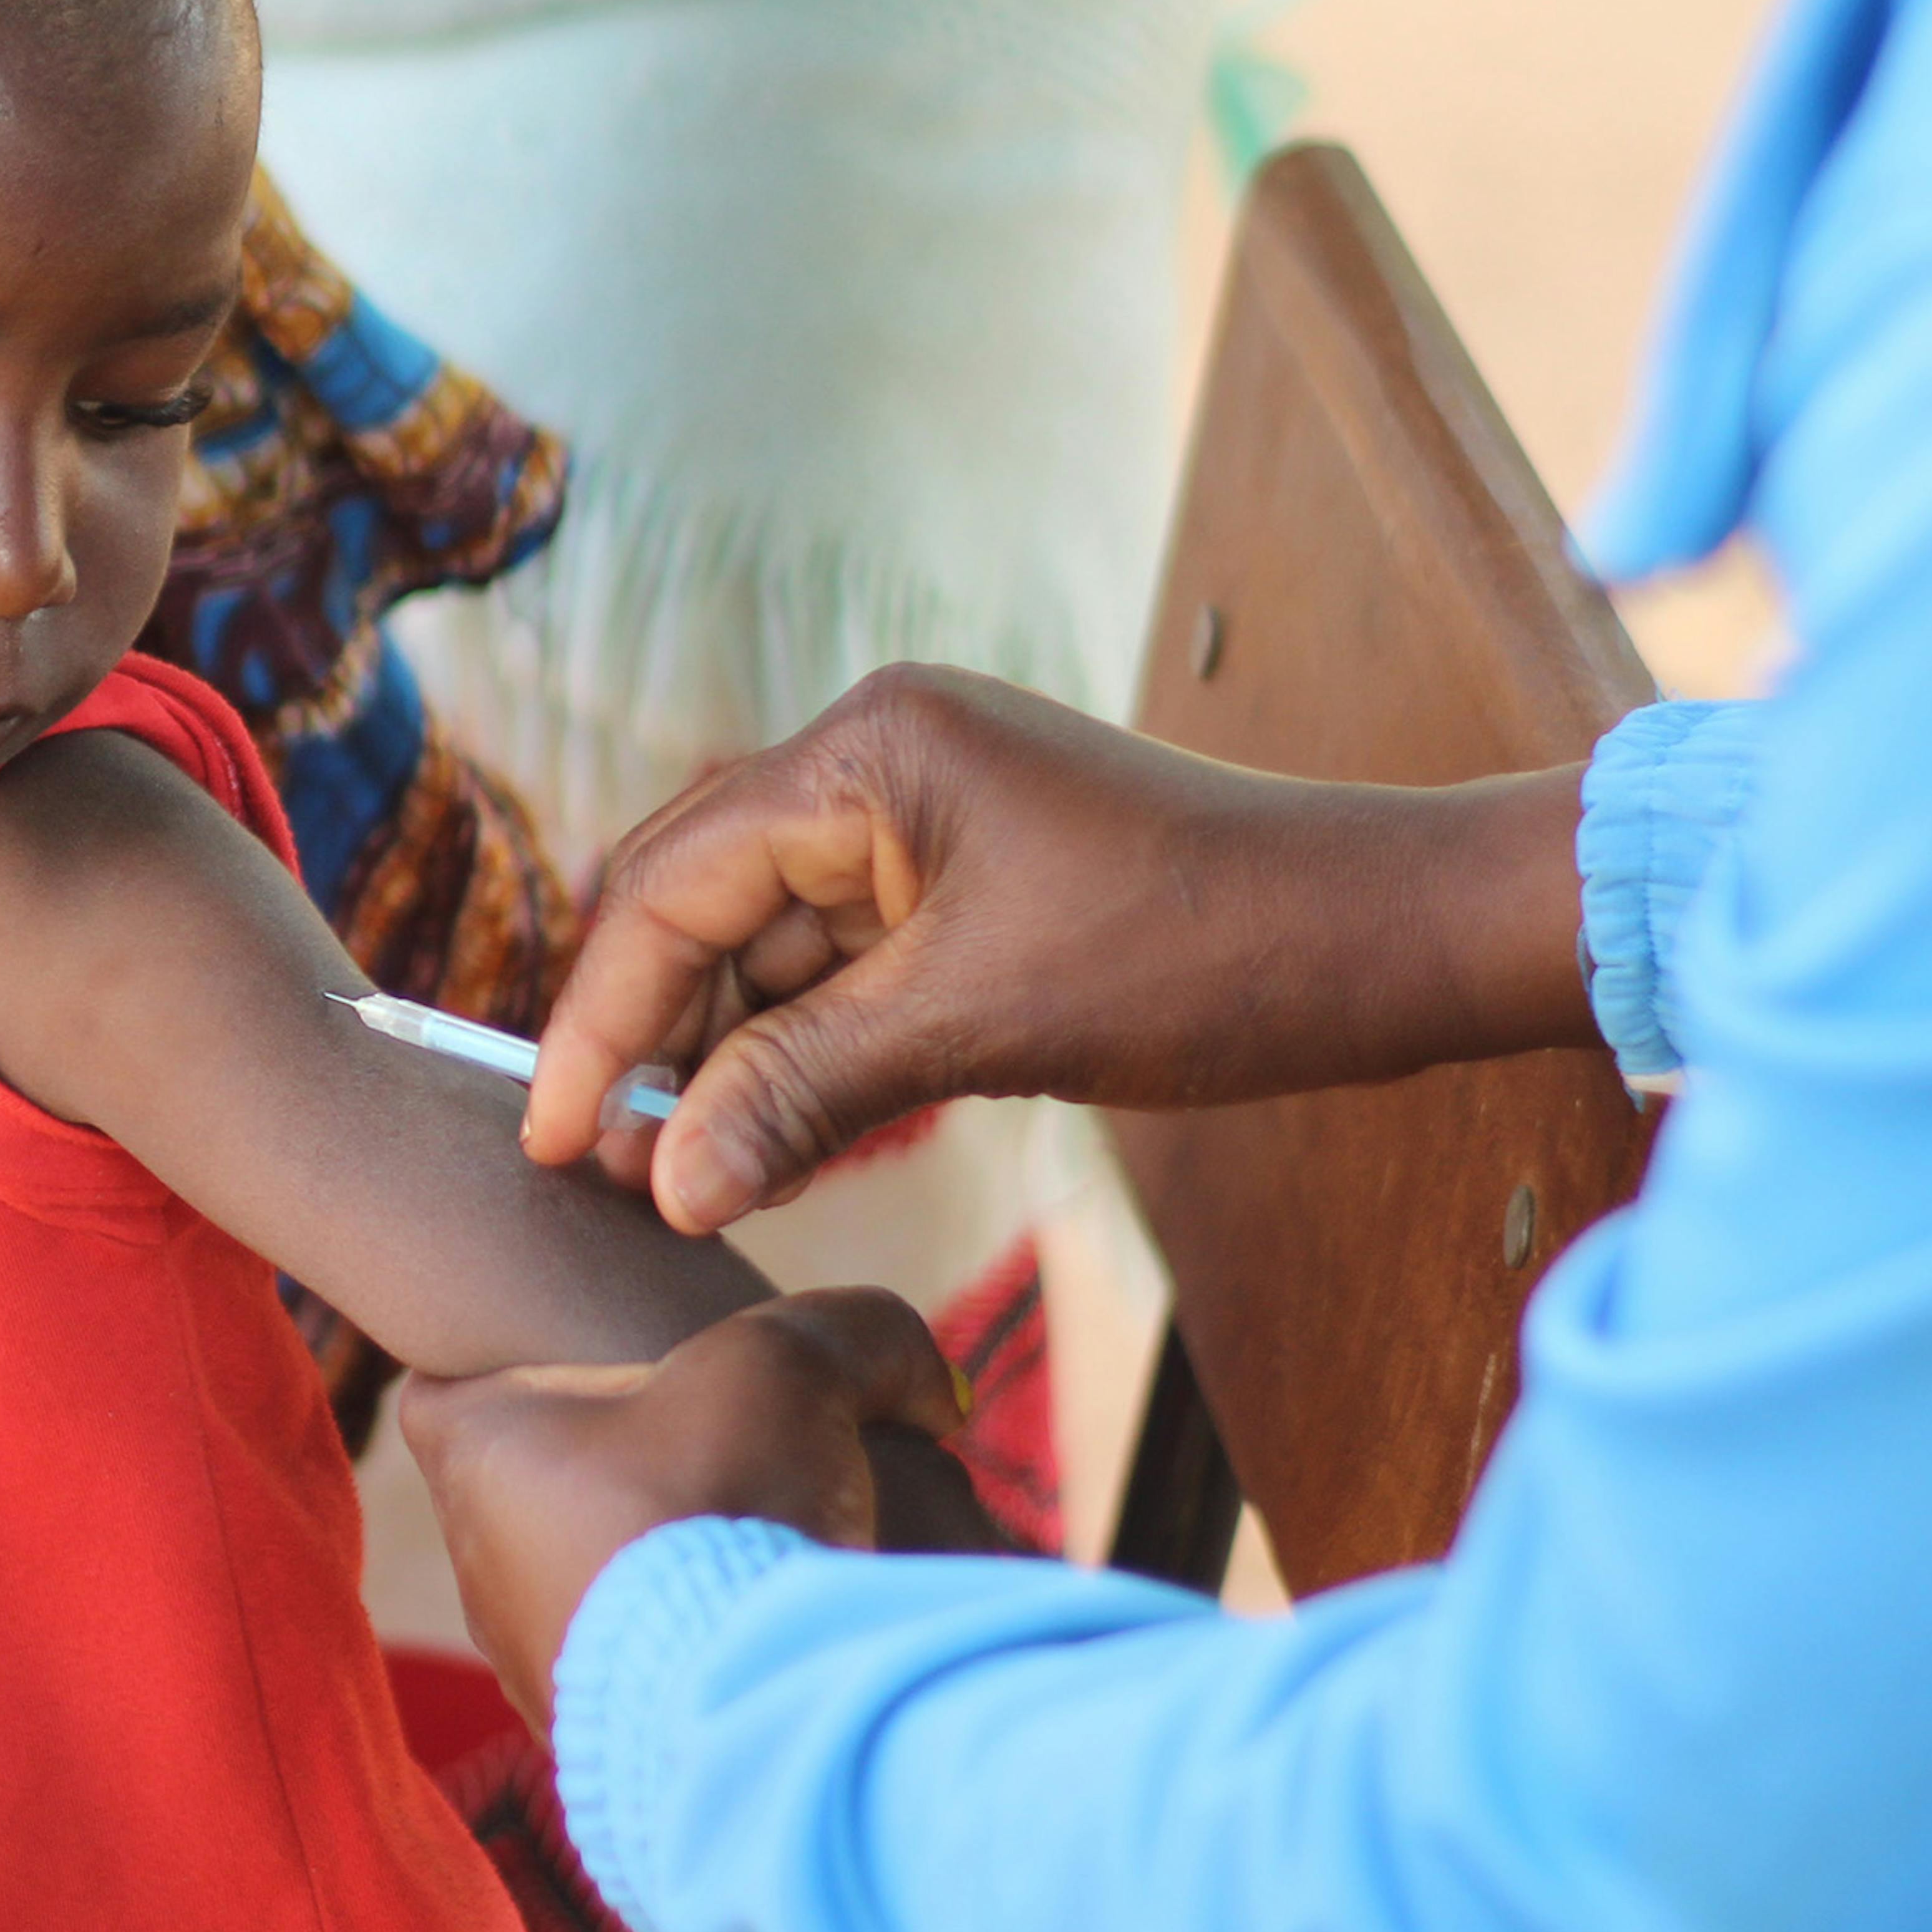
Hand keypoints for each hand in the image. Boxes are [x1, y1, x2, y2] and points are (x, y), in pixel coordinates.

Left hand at [397, 1288, 965, 1724]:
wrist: (746, 1706)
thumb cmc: (725, 1501)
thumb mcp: (790, 1360)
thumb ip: (858, 1333)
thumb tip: (926, 1389)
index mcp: (477, 1451)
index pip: (448, 1383)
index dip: (509, 1356)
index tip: (590, 1352)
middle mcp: (481, 1563)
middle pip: (546, 1478)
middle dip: (639, 1457)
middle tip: (733, 1442)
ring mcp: (537, 1662)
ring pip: (603, 1578)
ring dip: (683, 1554)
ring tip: (777, 1540)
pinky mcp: (605, 1742)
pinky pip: (652, 1667)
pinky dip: (710, 1639)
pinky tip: (779, 1629)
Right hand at [522, 666, 1594, 1231]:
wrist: (1381, 936)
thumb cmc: (1201, 949)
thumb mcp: (982, 1023)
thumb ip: (805, 1088)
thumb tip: (663, 1180)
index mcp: (869, 751)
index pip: (675, 882)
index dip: (600, 1016)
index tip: (550, 1139)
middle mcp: (879, 764)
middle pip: (703, 903)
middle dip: (647, 1036)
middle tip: (597, 1170)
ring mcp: (925, 824)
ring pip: (771, 947)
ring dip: (724, 1058)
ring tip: (676, 1176)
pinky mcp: (968, 889)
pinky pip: (845, 971)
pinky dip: (804, 1055)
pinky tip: (772, 1142)